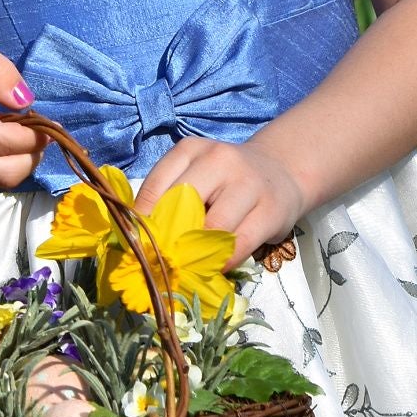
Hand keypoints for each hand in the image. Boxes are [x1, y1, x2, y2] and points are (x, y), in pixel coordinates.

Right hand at [0, 34, 47, 191]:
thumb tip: (25, 100)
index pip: (1, 141)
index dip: (33, 135)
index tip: (46, 120)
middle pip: (6, 171)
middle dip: (33, 152)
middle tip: (40, 130)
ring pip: (2, 181)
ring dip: (23, 160)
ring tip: (20, 133)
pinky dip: (8, 166)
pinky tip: (3, 144)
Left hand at [129, 136, 307, 271]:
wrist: (280, 171)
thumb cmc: (224, 181)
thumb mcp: (195, 174)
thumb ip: (169, 196)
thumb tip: (141, 238)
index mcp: (192, 149)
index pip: (156, 185)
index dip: (143, 219)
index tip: (137, 242)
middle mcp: (220, 159)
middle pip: (184, 204)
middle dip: (170, 237)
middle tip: (162, 259)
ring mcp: (249, 183)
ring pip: (213, 226)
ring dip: (197, 252)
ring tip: (188, 266)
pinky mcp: (271, 209)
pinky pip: (240, 243)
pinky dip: (223, 260)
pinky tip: (215, 266)